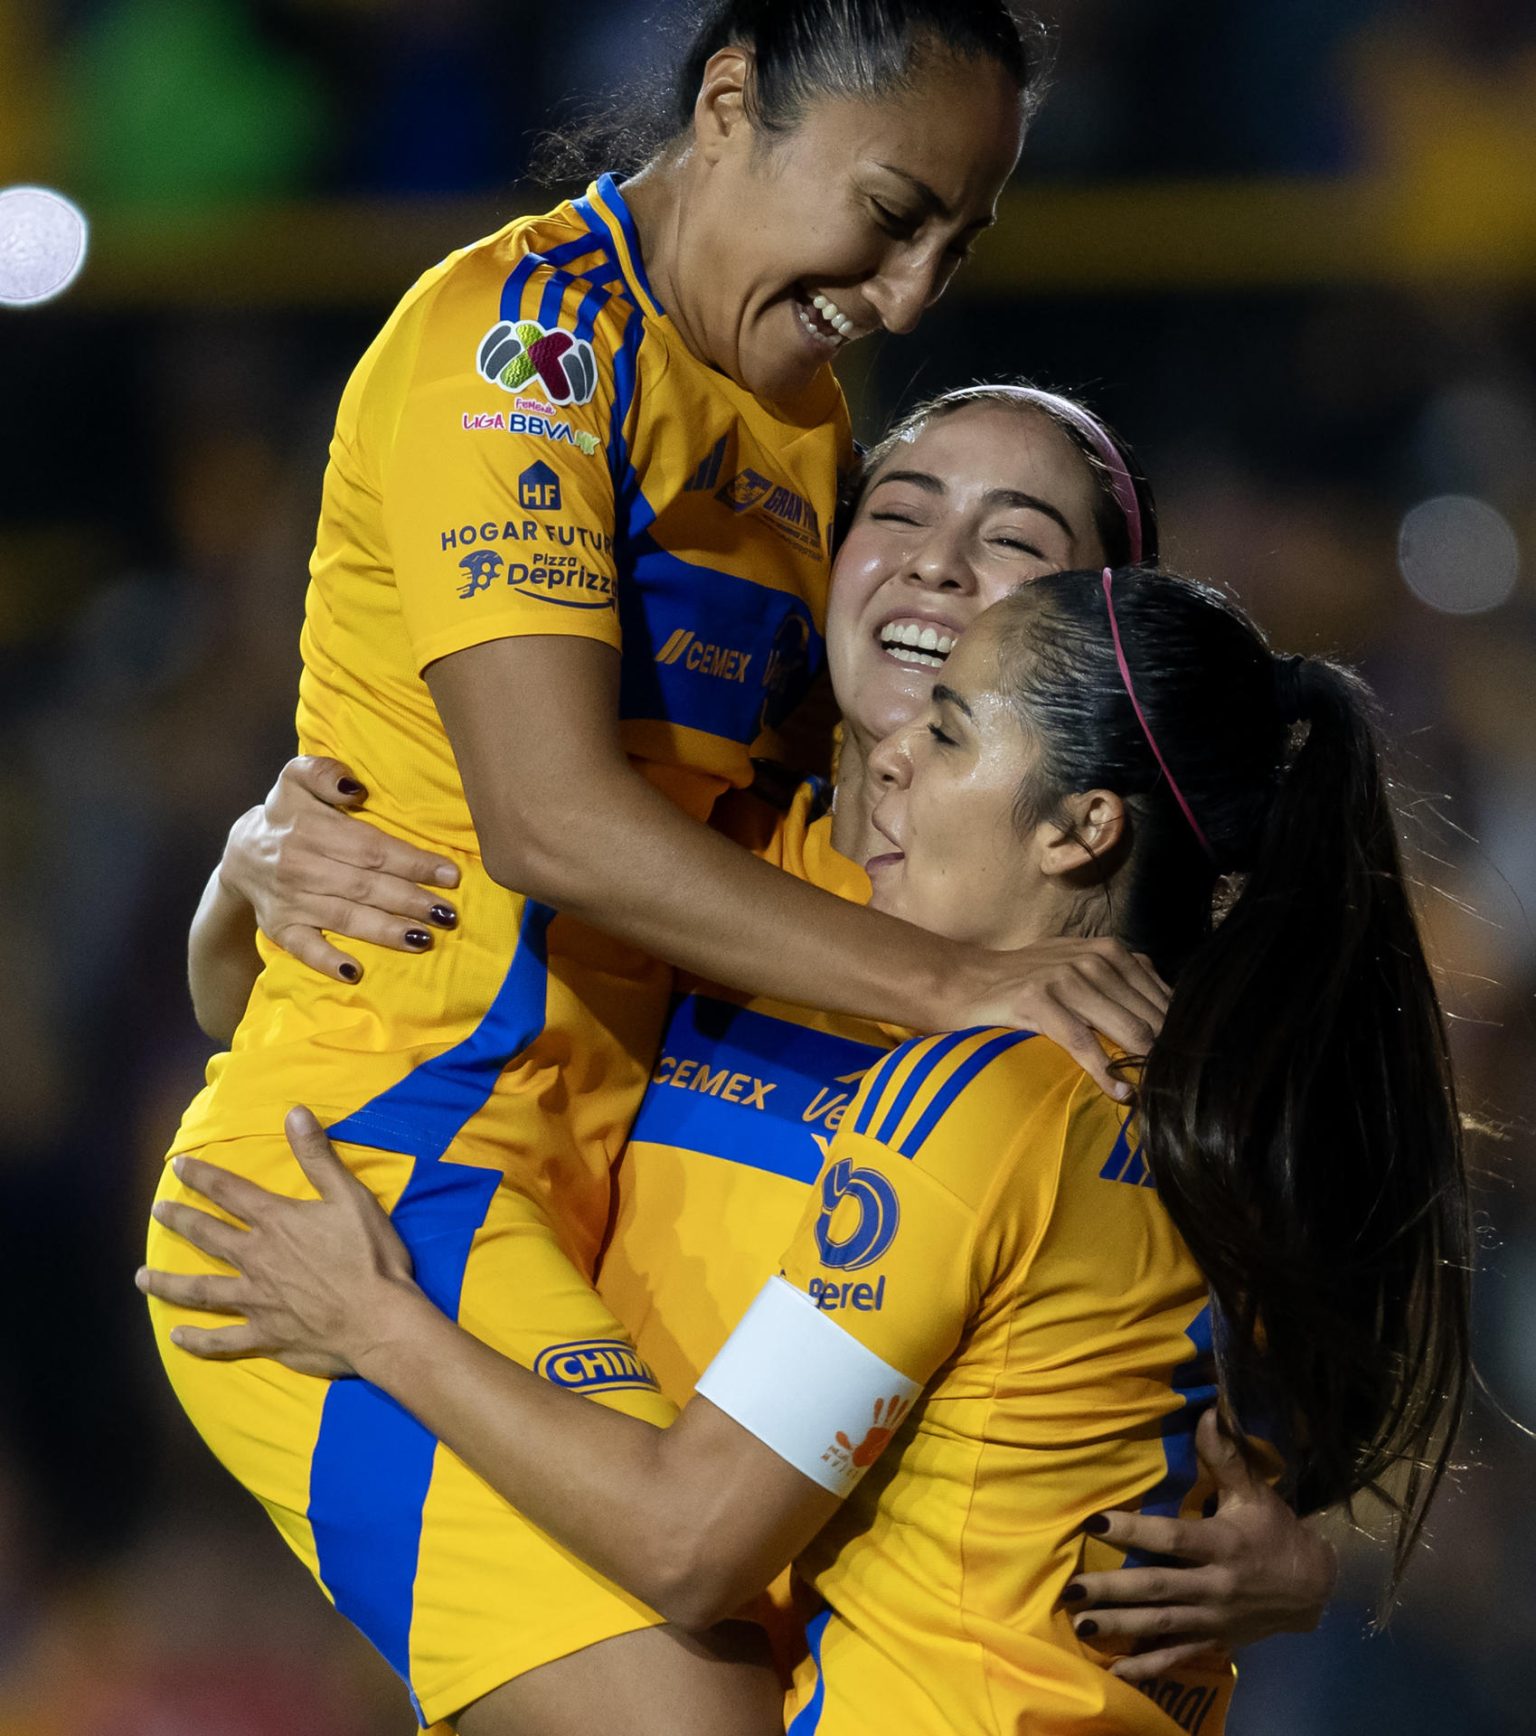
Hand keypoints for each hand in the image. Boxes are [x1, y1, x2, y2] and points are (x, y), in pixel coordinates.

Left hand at [136, 1107, 418, 1378]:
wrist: (379, 1320)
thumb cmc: (370, 1257)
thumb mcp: (350, 1196)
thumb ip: (318, 1156)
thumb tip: (294, 1112)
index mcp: (276, 1223)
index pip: (230, 1192)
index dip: (202, 1177)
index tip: (178, 1166)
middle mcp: (256, 1259)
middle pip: (208, 1236)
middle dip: (179, 1220)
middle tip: (156, 1211)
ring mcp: (256, 1300)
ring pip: (201, 1290)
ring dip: (168, 1283)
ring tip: (141, 1277)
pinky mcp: (264, 1335)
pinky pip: (222, 1340)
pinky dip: (198, 1340)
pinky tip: (177, 1337)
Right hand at [220, 756, 462, 984]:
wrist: (242, 853)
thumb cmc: (287, 815)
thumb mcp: (296, 780)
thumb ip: (323, 773)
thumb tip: (356, 790)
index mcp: (310, 828)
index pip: (371, 848)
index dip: (412, 862)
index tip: (449, 874)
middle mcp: (299, 865)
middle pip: (365, 885)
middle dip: (410, 900)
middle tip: (448, 914)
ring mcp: (289, 900)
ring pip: (344, 917)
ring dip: (385, 930)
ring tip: (424, 939)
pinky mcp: (279, 927)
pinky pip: (304, 948)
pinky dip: (327, 961)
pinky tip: (354, 972)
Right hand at [948, 937, 1170, 1099]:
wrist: (963, 980)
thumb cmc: (1025, 978)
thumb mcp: (1078, 964)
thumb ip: (1121, 979)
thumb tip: (1168, 1012)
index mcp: (1111, 951)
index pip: (1164, 998)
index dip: (1178, 1035)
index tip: (1183, 1066)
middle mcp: (1094, 960)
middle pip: (1152, 1018)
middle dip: (1166, 1054)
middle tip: (1173, 1088)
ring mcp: (1066, 979)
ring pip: (1127, 1031)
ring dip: (1144, 1067)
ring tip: (1154, 1094)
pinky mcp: (1039, 1002)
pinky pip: (1085, 1045)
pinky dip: (1107, 1074)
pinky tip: (1120, 1093)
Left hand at [1062, 1410, 1337, 1683]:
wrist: (1314, 1589)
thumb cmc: (1275, 1534)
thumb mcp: (1255, 1494)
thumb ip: (1226, 1457)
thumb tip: (1207, 1411)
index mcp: (1221, 1545)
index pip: (1172, 1538)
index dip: (1134, 1530)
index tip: (1096, 1521)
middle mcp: (1214, 1586)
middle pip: (1157, 1588)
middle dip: (1113, 1590)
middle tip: (1072, 1588)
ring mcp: (1213, 1618)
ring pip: (1161, 1625)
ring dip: (1120, 1626)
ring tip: (1081, 1623)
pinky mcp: (1214, 1640)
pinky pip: (1177, 1656)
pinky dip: (1147, 1666)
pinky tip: (1115, 1670)